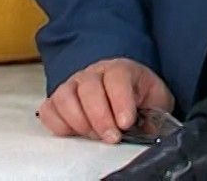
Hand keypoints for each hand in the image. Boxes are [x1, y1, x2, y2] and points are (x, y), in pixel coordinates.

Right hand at [37, 57, 172, 142]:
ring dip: (79, 122)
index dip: (120, 101)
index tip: (126, 123)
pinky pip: (49, 110)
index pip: (117, 77)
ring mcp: (73, 85)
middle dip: (100, 117)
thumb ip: (155, 113)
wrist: (127, 93)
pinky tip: (76, 133)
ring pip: (65, 97)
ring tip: (95, 136)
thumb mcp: (156, 101)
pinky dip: (59, 125)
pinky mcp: (57, 101)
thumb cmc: (141, 97)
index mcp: (121, 68)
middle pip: (89, 88)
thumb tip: (148, 129)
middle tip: (112, 137)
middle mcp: (94, 73)